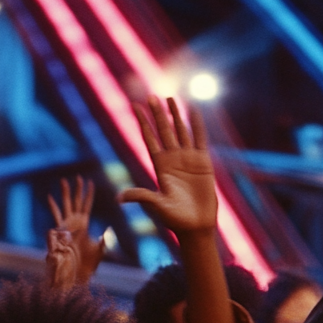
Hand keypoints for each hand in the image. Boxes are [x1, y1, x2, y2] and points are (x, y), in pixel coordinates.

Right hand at [48, 177, 104, 284]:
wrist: (76, 279)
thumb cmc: (86, 267)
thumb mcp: (99, 251)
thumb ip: (102, 240)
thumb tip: (107, 231)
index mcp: (83, 226)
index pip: (86, 206)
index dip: (87, 194)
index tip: (90, 182)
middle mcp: (73, 225)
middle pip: (74, 202)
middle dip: (75, 190)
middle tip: (77, 176)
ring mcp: (65, 229)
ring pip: (65, 207)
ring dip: (64, 194)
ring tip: (63, 181)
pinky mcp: (60, 235)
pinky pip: (56, 221)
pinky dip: (53, 209)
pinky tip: (50, 198)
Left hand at [118, 96, 216, 234]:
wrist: (195, 226)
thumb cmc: (174, 219)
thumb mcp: (156, 205)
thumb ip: (141, 196)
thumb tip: (119, 198)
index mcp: (160, 167)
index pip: (149, 139)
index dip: (143, 123)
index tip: (135, 107)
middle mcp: (173, 160)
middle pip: (163, 131)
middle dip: (157, 114)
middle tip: (150, 96)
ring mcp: (188, 159)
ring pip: (180, 131)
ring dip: (175, 115)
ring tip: (169, 98)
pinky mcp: (203, 162)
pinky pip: (200, 138)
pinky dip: (197, 124)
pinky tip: (193, 109)